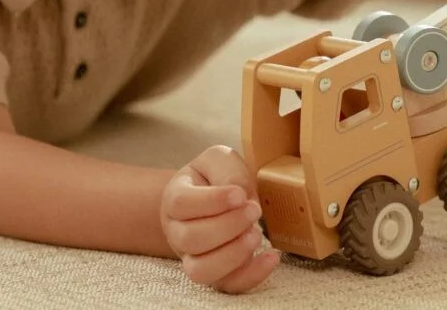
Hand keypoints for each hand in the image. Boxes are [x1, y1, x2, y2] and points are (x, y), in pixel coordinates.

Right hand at [160, 145, 278, 293]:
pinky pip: (228, 285)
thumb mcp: (219, 160)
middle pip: (190, 239)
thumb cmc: (214, 177)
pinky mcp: (217, 274)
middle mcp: (178, 231)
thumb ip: (227, 170)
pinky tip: (272, 256)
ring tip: (257, 234)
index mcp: (174, 198)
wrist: (213, 197)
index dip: (212, 201)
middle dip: (227, 226)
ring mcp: (193, 257)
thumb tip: (240, 195)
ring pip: (201, 270)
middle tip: (254, 210)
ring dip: (233, 254)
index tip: (239, 194)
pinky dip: (252, 275)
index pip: (181, 204)